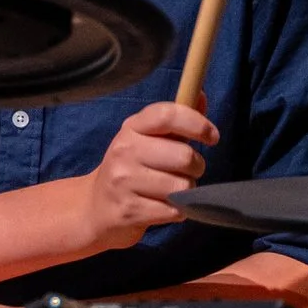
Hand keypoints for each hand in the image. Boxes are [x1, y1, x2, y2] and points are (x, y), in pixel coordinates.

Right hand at [84, 99, 217, 250]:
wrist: (96, 207)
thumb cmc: (131, 168)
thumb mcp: (148, 140)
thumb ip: (176, 121)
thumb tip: (200, 95)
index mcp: (131, 128)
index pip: (166, 115)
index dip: (197, 123)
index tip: (212, 136)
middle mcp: (124, 150)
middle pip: (184, 156)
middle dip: (195, 167)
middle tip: (185, 171)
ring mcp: (123, 181)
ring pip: (182, 186)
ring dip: (186, 192)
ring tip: (171, 190)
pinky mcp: (129, 210)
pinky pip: (174, 211)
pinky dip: (176, 212)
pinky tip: (162, 207)